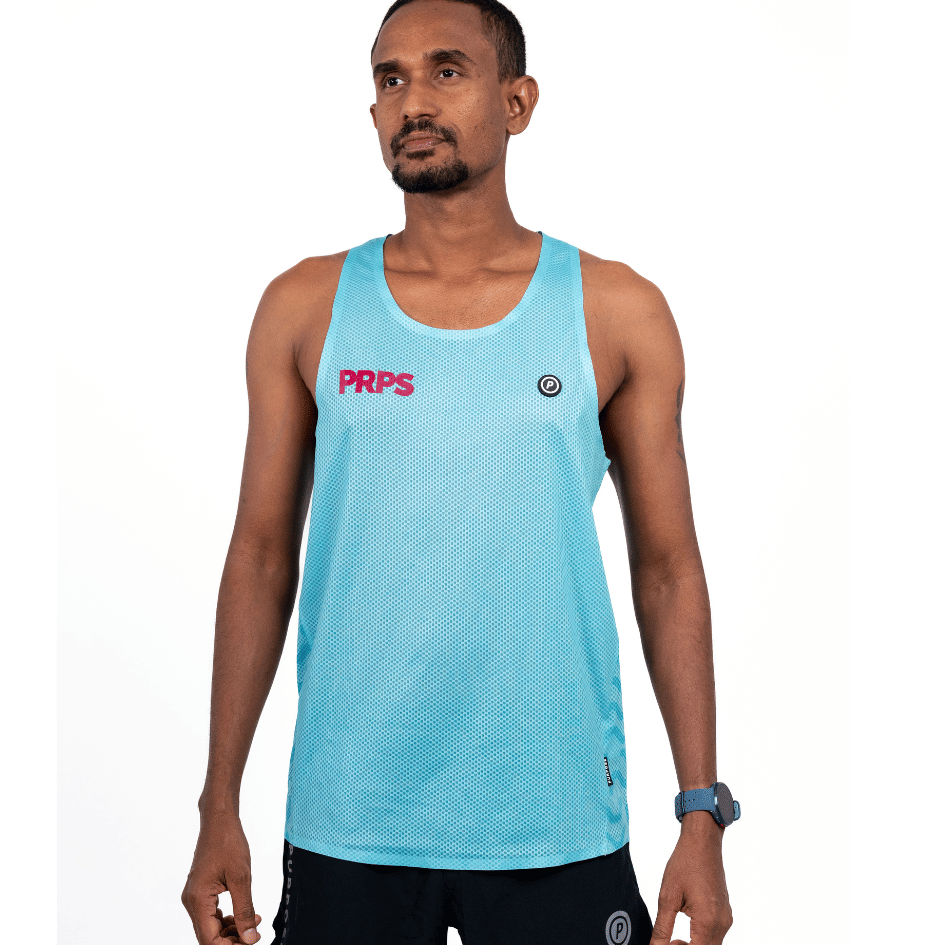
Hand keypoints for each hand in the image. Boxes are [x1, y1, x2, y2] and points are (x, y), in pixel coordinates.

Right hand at [181, 810, 262, 944]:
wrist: (219, 820)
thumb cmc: (229, 842)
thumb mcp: (241, 877)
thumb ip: (245, 910)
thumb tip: (250, 938)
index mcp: (197, 900)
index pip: (209, 940)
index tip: (252, 941)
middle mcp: (191, 902)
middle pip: (209, 936)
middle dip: (232, 939)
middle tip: (255, 934)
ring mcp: (195, 896)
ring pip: (211, 926)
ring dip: (231, 929)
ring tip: (254, 921)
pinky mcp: (201, 891)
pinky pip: (212, 914)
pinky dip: (228, 918)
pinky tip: (245, 914)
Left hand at [649, 812, 732, 944]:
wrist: (703, 842)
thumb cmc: (685, 864)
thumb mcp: (667, 896)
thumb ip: (662, 928)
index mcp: (708, 921)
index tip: (664, 944)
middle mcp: (722, 923)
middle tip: (668, 941)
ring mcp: (726, 919)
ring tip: (674, 936)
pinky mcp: (725, 913)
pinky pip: (715, 935)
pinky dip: (701, 938)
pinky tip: (687, 927)